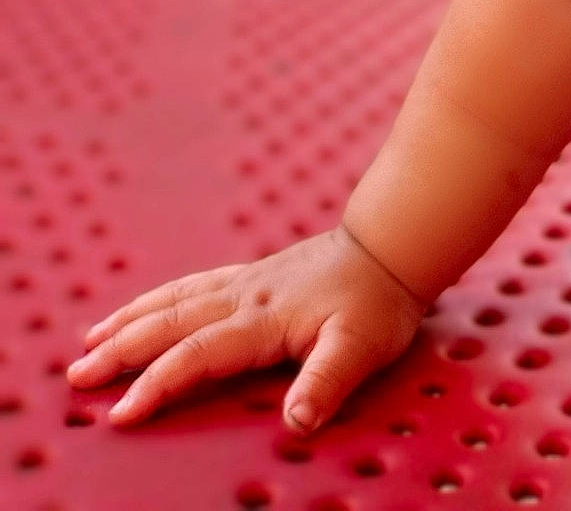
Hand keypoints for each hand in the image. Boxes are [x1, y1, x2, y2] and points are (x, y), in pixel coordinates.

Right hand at [65, 226, 425, 433]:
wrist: (392, 247)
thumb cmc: (377, 302)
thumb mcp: (361, 346)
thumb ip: (327, 383)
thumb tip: (296, 423)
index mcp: (264, 319)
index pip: (199, 354)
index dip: (159, 384)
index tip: (122, 413)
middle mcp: (245, 297)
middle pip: (172, 323)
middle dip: (122, 351)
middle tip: (78, 376)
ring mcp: (247, 282)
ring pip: (176, 299)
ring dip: (131, 321)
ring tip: (90, 342)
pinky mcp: (253, 276)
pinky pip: (193, 285)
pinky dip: (159, 298)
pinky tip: (142, 308)